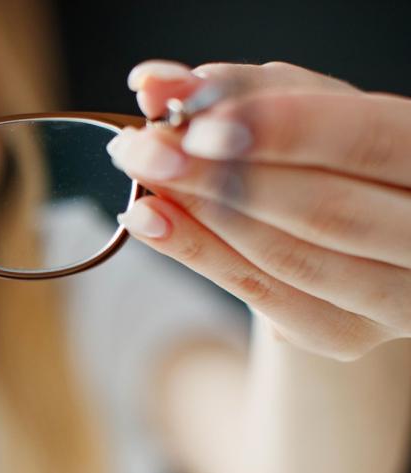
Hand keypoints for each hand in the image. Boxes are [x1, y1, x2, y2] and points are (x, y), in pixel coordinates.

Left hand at [108, 59, 410, 361]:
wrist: (359, 239)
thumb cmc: (331, 155)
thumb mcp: (304, 108)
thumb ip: (243, 91)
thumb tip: (157, 85)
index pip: (365, 142)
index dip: (284, 131)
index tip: (199, 121)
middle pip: (323, 209)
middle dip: (221, 176)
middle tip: (145, 148)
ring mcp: (394, 298)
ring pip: (288, 257)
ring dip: (198, 214)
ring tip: (141, 174)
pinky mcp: (344, 333)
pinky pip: (262, 295)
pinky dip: (196, 253)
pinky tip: (148, 219)